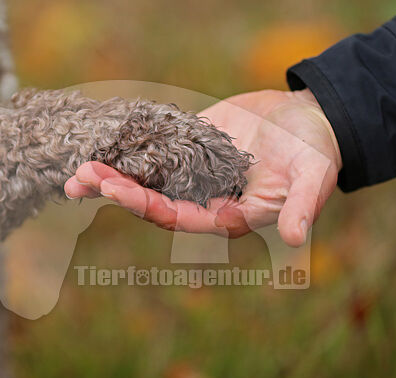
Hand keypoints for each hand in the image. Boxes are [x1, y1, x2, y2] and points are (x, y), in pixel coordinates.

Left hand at [64, 89, 341, 246]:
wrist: (311, 122)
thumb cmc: (316, 156)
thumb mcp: (314, 180)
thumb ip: (302, 207)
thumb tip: (297, 237)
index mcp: (226, 215)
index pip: (179, 217)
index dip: (147, 206)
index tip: (116, 190)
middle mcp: (203, 198)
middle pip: (152, 201)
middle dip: (116, 191)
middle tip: (81, 178)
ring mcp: (193, 172)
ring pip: (147, 178)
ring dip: (113, 174)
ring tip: (78, 169)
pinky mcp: (191, 145)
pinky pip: (156, 149)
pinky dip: (130, 148)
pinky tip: (104, 141)